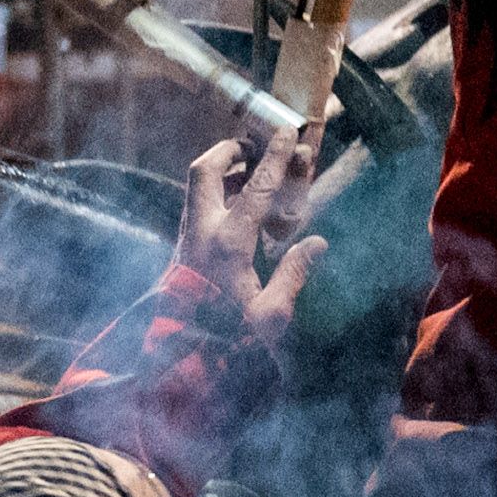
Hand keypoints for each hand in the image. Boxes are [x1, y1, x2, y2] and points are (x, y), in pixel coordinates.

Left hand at [176, 123, 326, 348]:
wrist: (178, 365)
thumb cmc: (228, 342)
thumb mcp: (272, 316)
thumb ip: (294, 274)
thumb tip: (318, 243)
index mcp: (228, 242)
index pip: (255, 187)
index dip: (274, 157)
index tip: (287, 132)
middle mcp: (201, 232)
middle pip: (205, 171)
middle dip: (230, 150)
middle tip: (254, 145)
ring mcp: (186, 240)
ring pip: (197, 189)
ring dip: (222, 172)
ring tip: (252, 174)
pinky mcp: (181, 252)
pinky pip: (198, 209)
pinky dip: (219, 197)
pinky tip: (240, 210)